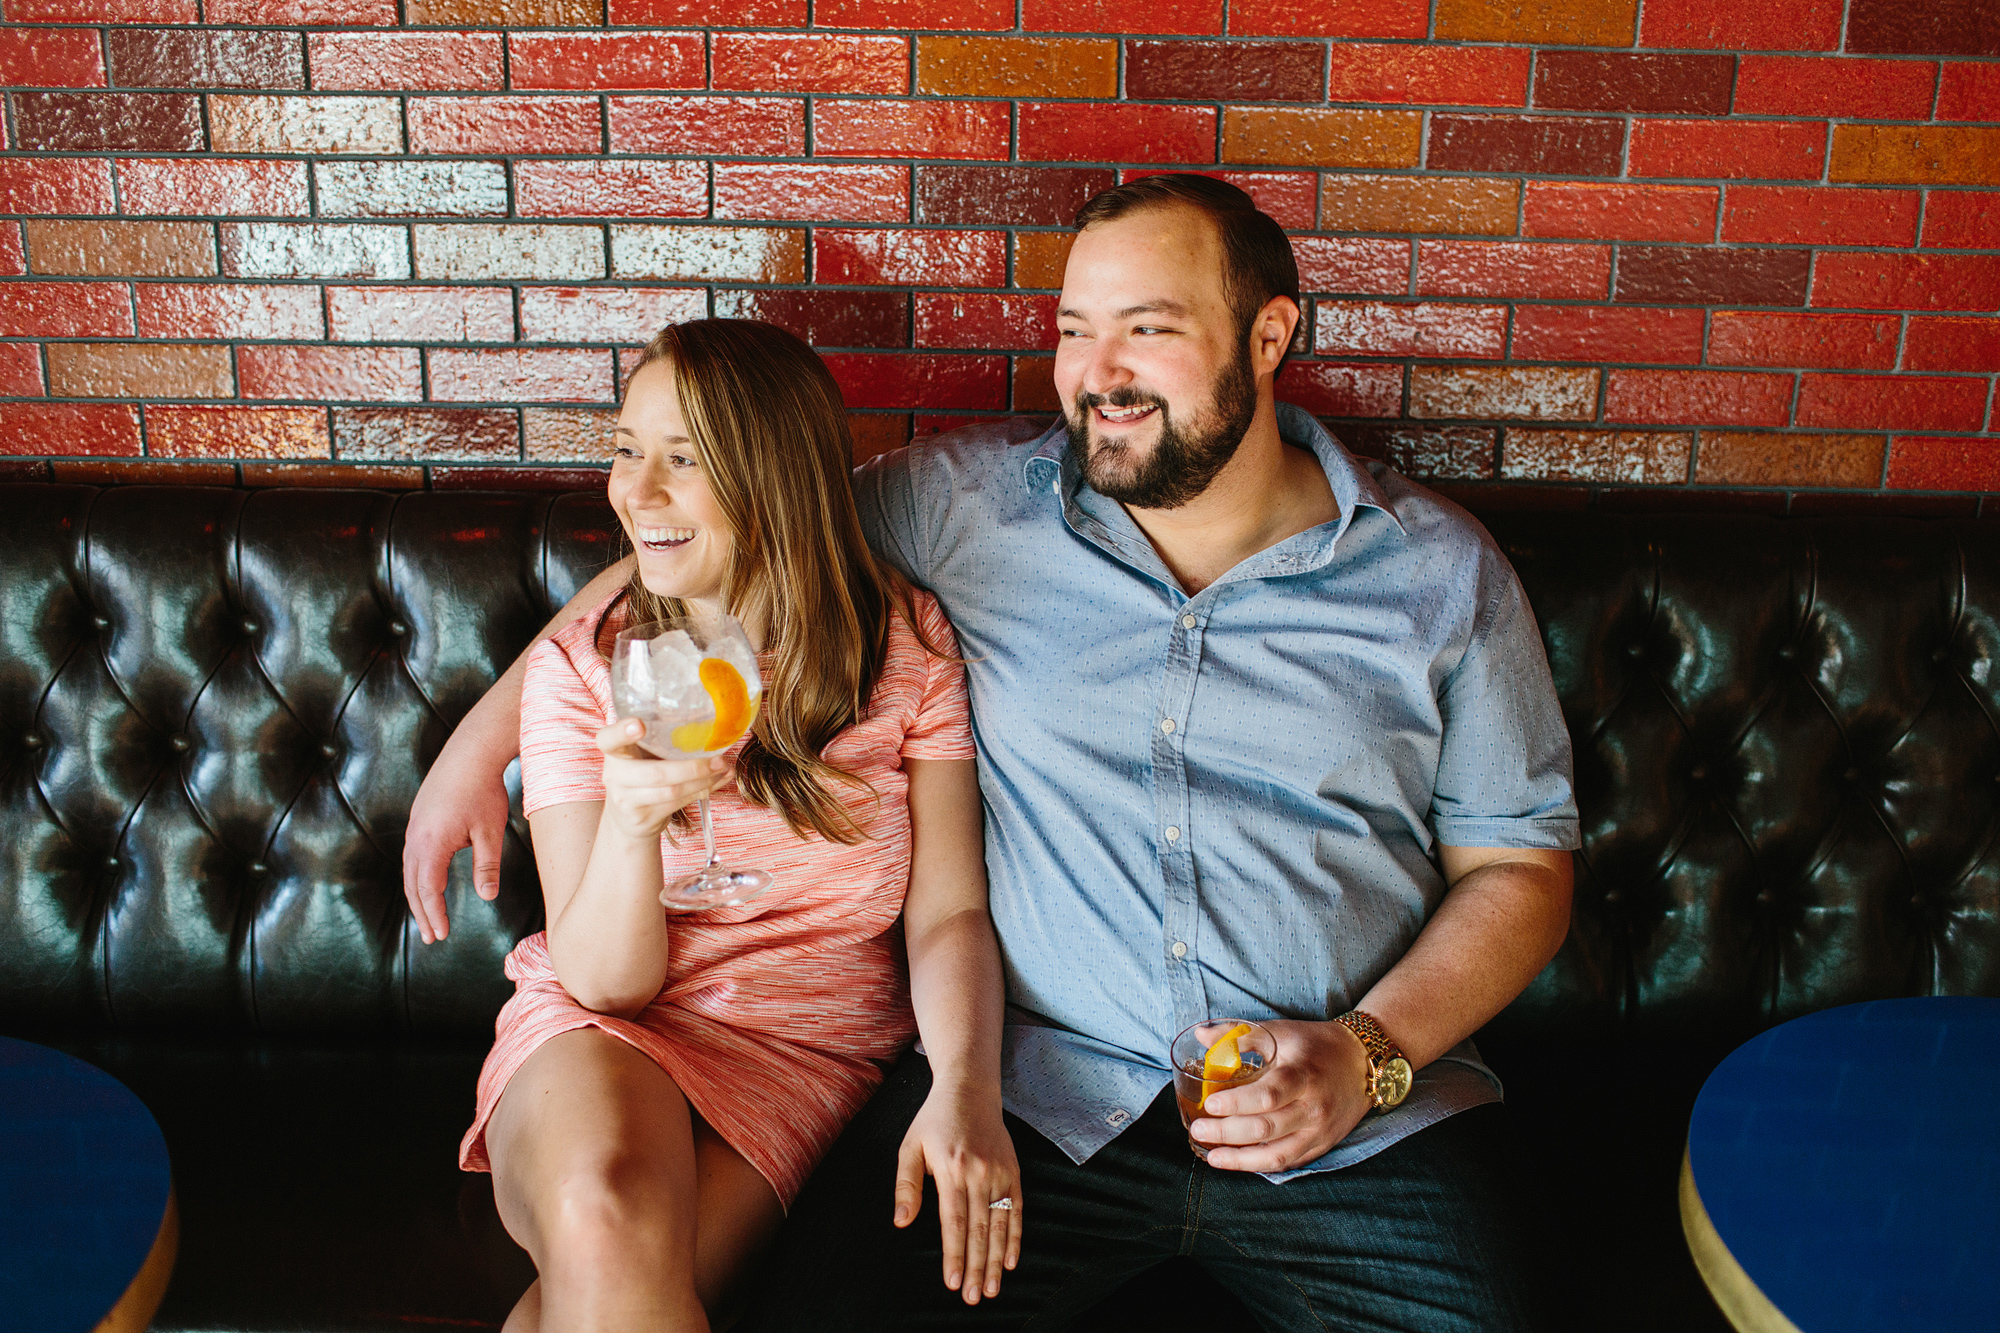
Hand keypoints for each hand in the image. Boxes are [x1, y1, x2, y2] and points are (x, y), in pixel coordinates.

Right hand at [402, 734, 511, 944]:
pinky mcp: (418, 818)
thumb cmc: (484, 791)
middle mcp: (416, 837)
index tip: (441, 935)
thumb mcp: (490, 831)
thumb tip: (488, 896)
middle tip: (431, 937)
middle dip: (422, 912)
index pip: (428, 889)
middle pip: (413, 884)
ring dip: (417, 896)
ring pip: (410, 870)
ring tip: (428, 917)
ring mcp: (414, 827)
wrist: (470, 752)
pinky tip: (426, 883)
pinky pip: (412, 855)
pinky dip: (416, 876)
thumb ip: (488, 866)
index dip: (434, 914)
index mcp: (432, 843)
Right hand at [596, 718, 729, 842]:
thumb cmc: (641, 774)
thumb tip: (711, 728)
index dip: (622, 732)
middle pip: (655, 773)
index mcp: (613, 751)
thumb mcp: (641, 753)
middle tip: (718, 759)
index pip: (608, 739)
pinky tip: (715, 782)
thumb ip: (661, 739)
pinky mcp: (641, 817)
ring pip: (671, 791)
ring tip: (722, 768)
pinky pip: (677, 803)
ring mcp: (625, 799)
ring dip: (703, 780)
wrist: (627, 818)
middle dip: (692, 767)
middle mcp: (614, 774)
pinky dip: (701, 792)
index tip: (639, 725)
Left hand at [892, 1078, 1022, 1304]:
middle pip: (979, 1229)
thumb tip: (901, 1221)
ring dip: (995, 1260)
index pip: (953, 1222)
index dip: (954, 1254)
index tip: (951, 1281)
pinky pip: (1017, 1210)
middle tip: (971, 1297)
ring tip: (990, 1289)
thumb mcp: (910, 1146)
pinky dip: (1015, 1237)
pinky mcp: (1014, 1171)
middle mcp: (979, 1173)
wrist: (970, 1090)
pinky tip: (1010, 1261)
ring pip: (999, 1225)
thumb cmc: (934, 1120)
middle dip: (974, 1267)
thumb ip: (906, 1184)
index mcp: (951, 1168)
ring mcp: (1000, 1173)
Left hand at [1190, 1018, 1373, 1172]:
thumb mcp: (1281, 1031)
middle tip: (1198, 1129)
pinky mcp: (1322, 1145)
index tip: (1209, 1104)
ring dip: (1241, 1160)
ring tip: (1212, 1156)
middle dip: (1227, 1133)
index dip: (1236, 1104)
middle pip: (1266, 1128)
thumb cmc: (1316, 1044)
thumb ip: (1240, 1036)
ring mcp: (1319, 1130)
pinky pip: (1289, 1162)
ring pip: (1277, 1154)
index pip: (1267, 1095)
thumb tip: (1201, 1035)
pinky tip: (1239, 1161)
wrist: (1362, 1061)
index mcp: (1302, 1075)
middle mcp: (1313, 1107)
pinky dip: (1261, 1164)